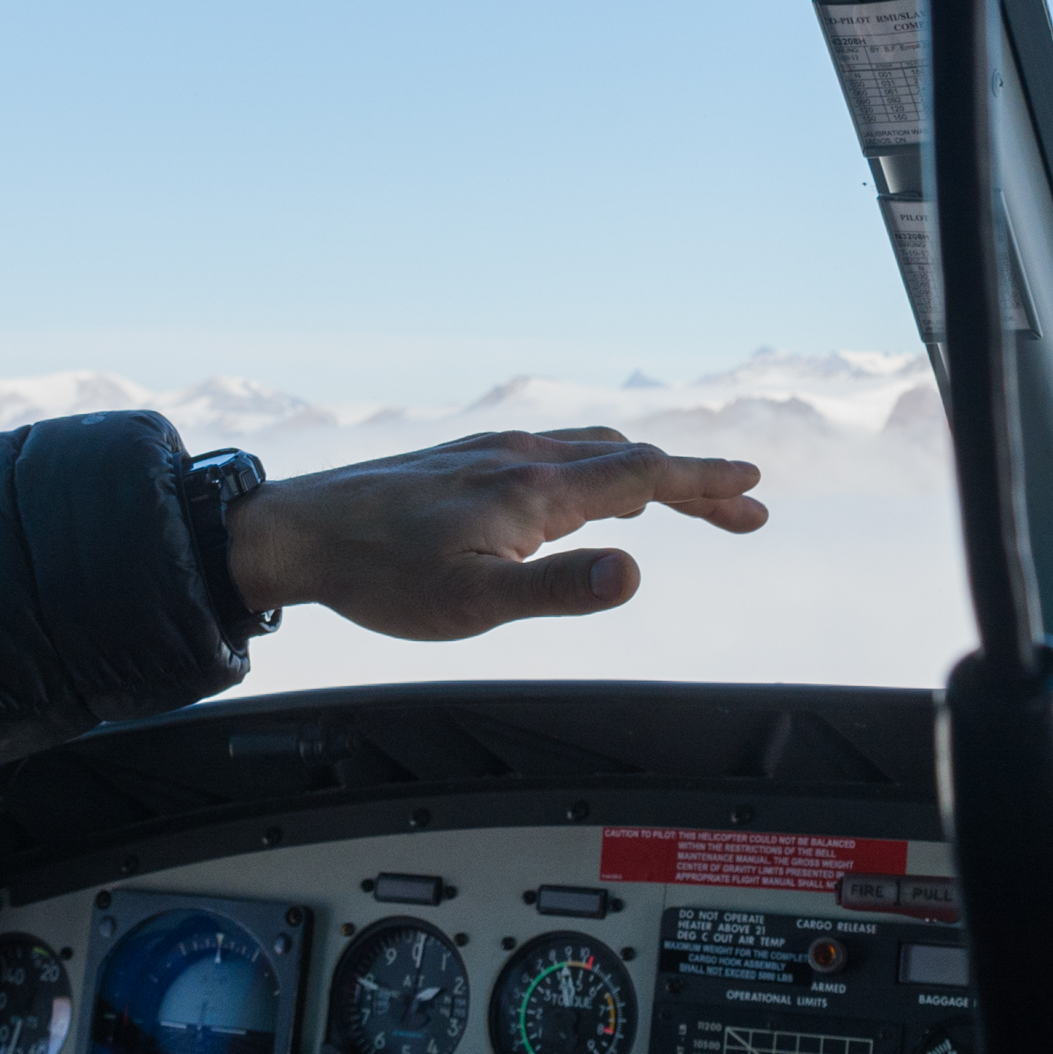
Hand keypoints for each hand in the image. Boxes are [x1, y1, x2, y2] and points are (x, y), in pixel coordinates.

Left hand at [223, 428, 769, 641]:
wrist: (299, 532)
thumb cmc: (381, 575)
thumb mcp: (472, 603)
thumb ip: (557, 590)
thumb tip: (635, 573)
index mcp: (535, 489)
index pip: (643, 475)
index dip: (704, 484)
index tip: (753, 489)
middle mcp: (522, 457)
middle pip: (630, 457)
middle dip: (693, 482)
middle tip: (745, 508)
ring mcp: (492, 452)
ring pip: (592, 450)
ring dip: (648, 471)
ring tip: (682, 498)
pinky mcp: (466, 460)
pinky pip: (557, 452)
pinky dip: (600, 465)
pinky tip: (585, 486)